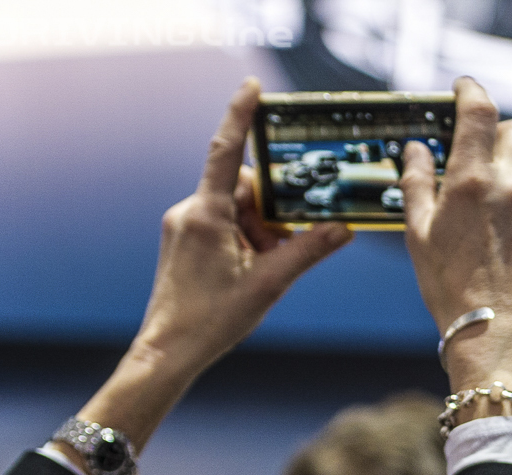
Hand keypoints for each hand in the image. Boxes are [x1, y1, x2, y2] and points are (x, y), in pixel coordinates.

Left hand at [130, 77, 352, 390]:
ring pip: (235, 209)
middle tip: (289, 241)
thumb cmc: (211, 319)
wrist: (169, 350)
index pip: (226, 152)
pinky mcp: (185, 240)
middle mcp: (190, 212)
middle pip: (242, 188)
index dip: (240, 115)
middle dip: (272, 209)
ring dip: (260, 230)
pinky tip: (255, 269)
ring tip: (268, 267)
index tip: (254, 87)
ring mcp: (185, 226)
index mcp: (207, 215)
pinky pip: (224, 225)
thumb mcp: (269, 284)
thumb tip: (343, 228)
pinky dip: (247, 240)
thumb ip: (307, 251)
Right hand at [401, 78, 511, 400]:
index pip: (480, 109)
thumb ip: (416, 181)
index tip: (462, 88)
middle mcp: (510, 186)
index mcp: (471, 180)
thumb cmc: (449, 286)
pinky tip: (502, 223)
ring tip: (487, 192)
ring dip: (511, 165)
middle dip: (496, 130)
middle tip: (476, 147)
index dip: (471, 89)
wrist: (495, 330)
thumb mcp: (417, 232)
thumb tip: (416, 149)